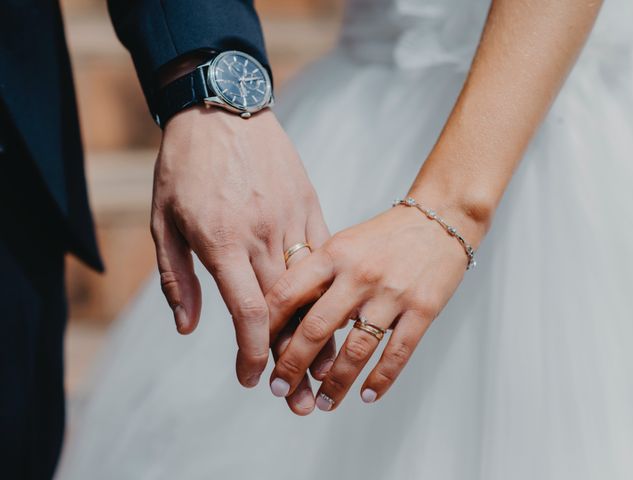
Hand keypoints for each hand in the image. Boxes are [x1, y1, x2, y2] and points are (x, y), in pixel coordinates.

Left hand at [151, 106, 331, 390]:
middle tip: (297, 392)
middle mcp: (262, 236)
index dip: (251, 352)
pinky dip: (326, 287)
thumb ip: (175, 278)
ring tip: (328, 366)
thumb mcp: (164, 221)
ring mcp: (290, 218)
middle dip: (291, 357)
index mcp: (222, 242)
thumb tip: (188, 327)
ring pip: (311, 286)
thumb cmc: (185, 165)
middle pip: (285, 309)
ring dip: (319, 330)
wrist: (222, 108)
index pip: (247, 311)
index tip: (251, 378)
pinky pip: (321, 253)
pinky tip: (335, 311)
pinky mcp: (308, 203)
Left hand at [266, 199, 486, 410]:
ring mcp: (392, 293)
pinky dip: (381, 379)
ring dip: (335, 383)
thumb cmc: (386, 236)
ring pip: (356, 349)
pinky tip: (367, 395)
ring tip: (323, 402)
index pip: (287, 293)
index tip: (255, 350)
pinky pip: (397, 353)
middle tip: (279, 388)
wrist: (441, 218)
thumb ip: (318, 275)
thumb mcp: (344, 243)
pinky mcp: (423, 309)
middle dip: (292, 365)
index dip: (266, 326)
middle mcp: (359, 274)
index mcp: (333, 254)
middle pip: (315, 328)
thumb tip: (286, 318)